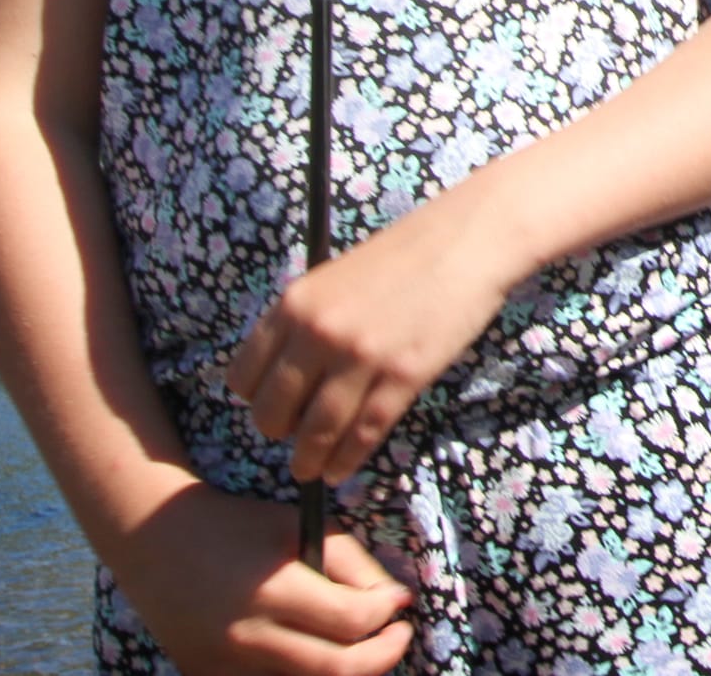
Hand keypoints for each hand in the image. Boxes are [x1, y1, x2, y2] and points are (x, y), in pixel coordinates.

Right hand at [112, 483, 412, 674]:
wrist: (156, 541)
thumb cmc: (237, 526)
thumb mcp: (297, 527)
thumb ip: (350, 563)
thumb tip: (393, 601)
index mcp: (271, 591)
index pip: (351, 621)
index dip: (387, 612)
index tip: (400, 600)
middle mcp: (245, 637)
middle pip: (336, 670)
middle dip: (383, 654)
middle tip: (398, 634)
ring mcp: (222, 666)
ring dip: (347, 668)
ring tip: (364, 646)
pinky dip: (305, 674)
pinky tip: (319, 652)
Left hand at [229, 193, 517, 484]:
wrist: (467, 241)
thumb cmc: (405, 254)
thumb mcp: (335, 277)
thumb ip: (306, 320)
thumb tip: (289, 373)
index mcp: (295, 304)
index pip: (244, 375)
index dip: (254, 399)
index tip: (269, 405)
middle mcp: (318, 333)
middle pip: (272, 410)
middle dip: (277, 433)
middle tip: (290, 439)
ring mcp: (361, 357)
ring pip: (316, 431)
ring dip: (308, 459)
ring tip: (309, 470)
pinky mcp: (403, 376)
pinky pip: (364, 432)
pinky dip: (347, 459)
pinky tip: (340, 470)